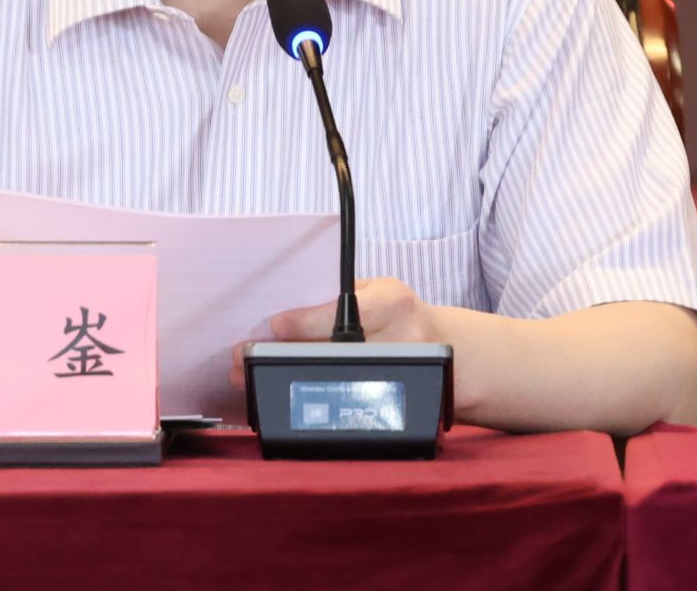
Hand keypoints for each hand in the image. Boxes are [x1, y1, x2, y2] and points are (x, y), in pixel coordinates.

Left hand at [229, 277, 440, 385]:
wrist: (454, 355)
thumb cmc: (403, 315)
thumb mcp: (382, 289)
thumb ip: (343, 295)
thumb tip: (287, 312)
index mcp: (394, 304)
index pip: (347, 313)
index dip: (308, 321)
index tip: (275, 326)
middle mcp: (400, 342)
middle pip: (334, 353)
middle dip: (284, 356)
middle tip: (241, 359)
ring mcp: (399, 380)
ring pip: (335, 384)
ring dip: (285, 381)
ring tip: (247, 381)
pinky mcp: (393, 407)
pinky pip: (345, 406)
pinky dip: (306, 401)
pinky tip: (276, 397)